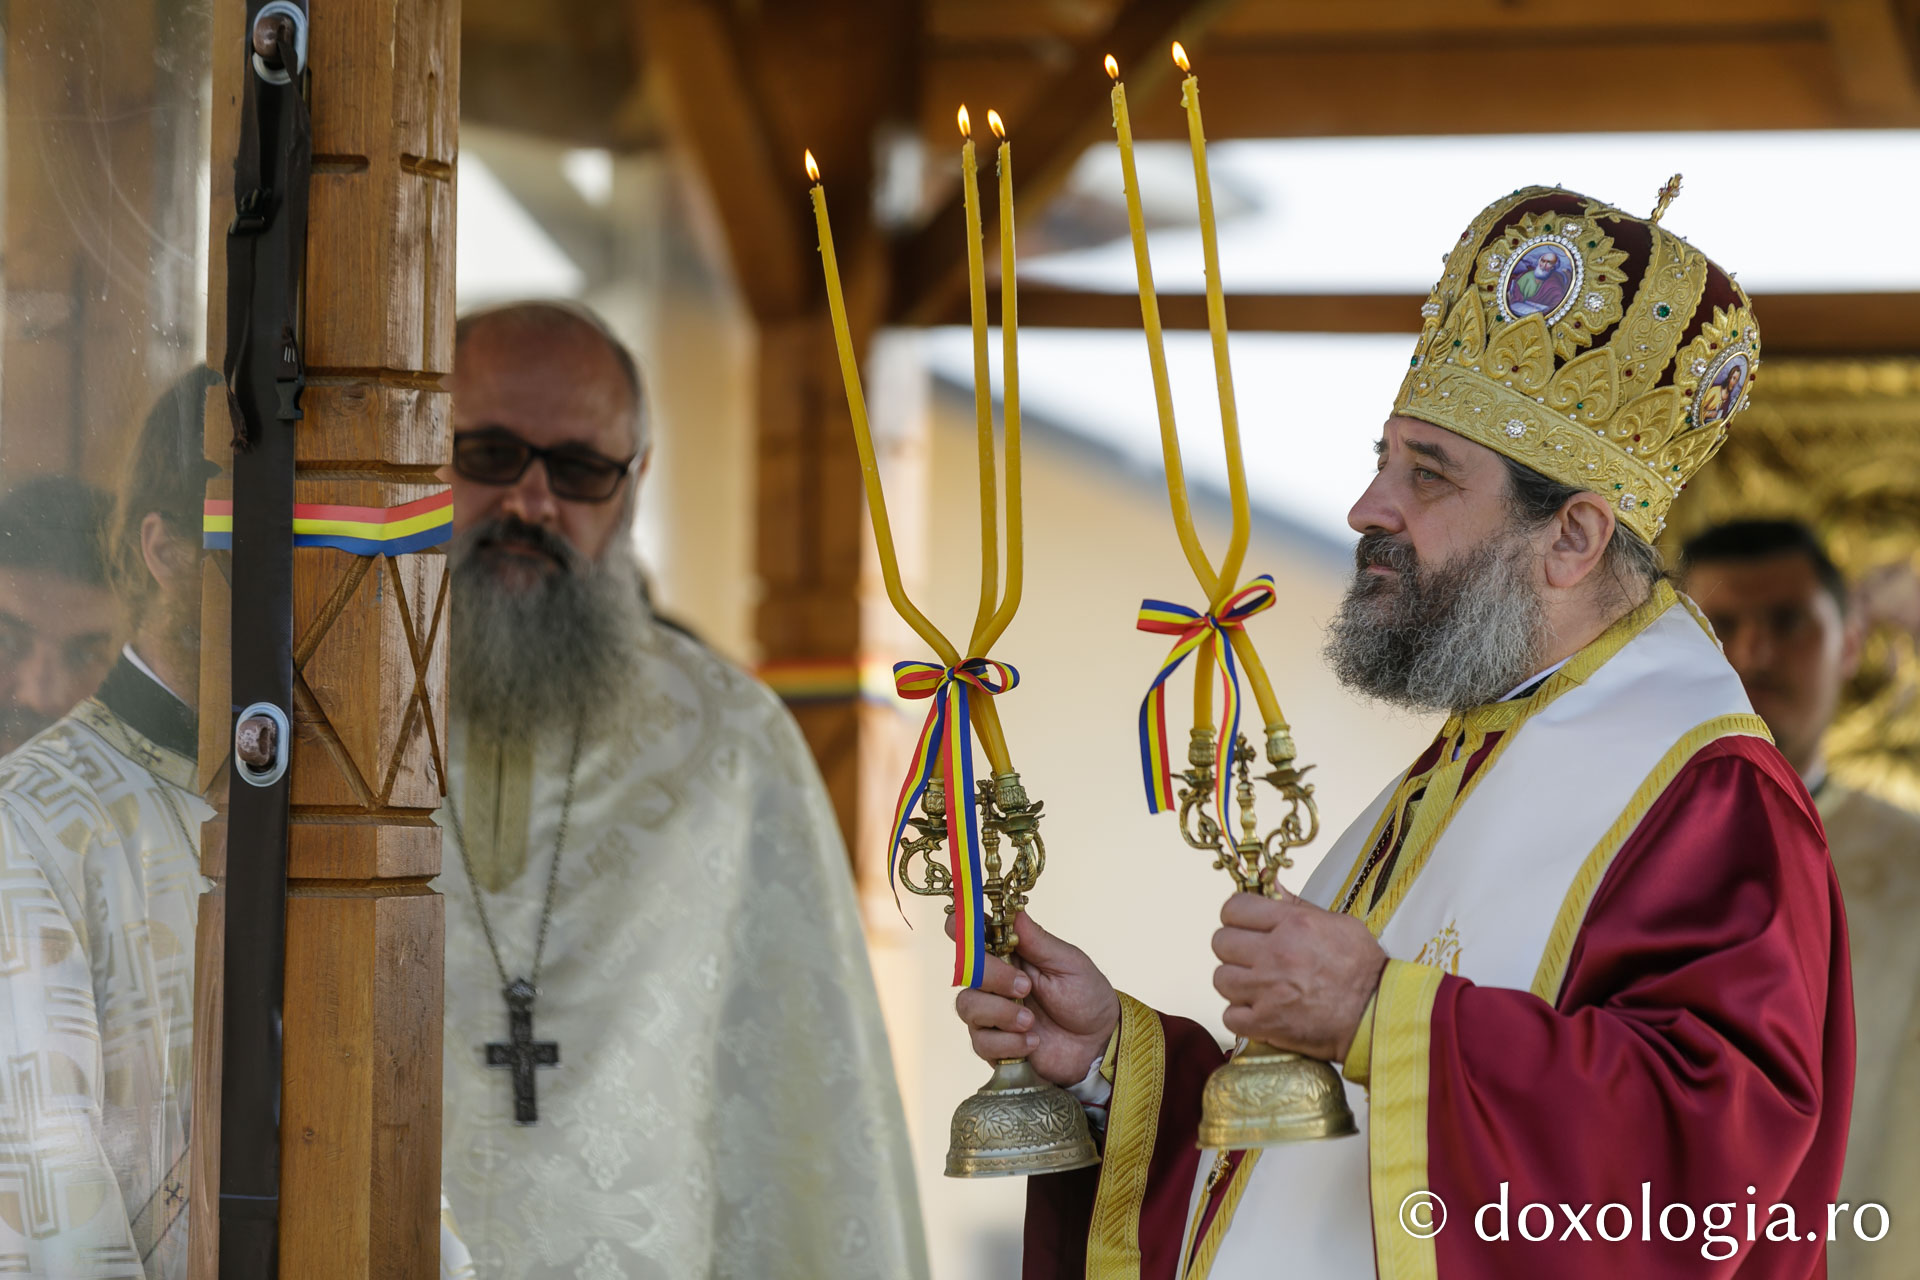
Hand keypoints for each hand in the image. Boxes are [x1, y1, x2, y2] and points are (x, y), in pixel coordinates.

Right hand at [950, 911, 1119, 1085]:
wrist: (1098, 1043)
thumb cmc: (1085, 997)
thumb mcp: (1069, 964)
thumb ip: (1038, 941)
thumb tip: (1014, 910)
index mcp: (1009, 953)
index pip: (972, 935)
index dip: (961, 928)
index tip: (964, 928)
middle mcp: (994, 981)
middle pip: (966, 970)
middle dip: (993, 977)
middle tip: (1025, 986)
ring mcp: (991, 1013)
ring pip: (968, 1006)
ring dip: (1001, 1013)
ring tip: (1031, 1022)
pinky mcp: (994, 1045)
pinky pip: (981, 1042)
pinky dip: (1009, 1042)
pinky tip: (1033, 1042)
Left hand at [1212, 890, 1386, 1061]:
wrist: (1378, 1016)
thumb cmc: (1363, 970)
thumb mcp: (1339, 924)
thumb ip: (1297, 905)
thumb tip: (1269, 884)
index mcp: (1294, 924)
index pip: (1234, 908)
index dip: (1235, 916)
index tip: (1244, 926)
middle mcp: (1276, 954)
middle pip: (1220, 942)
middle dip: (1233, 949)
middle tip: (1251, 958)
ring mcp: (1268, 990)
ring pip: (1220, 979)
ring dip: (1236, 983)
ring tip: (1257, 986)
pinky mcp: (1266, 1023)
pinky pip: (1229, 1016)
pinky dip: (1240, 1016)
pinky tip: (1259, 1011)